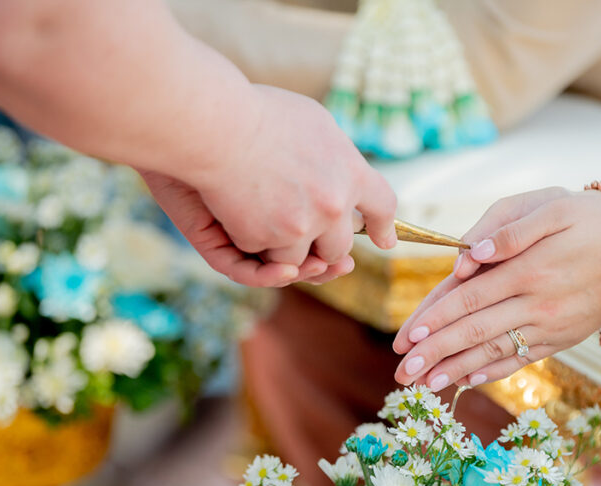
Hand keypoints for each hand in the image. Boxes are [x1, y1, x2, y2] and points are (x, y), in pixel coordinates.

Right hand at [161, 84, 395, 285]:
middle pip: (340, 246)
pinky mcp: (265, 239)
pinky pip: (265, 255)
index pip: (383, 208)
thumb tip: (348, 173)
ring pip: (302, 258)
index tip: (384, 241)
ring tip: (263, 217)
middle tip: (303, 228)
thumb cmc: (260, 113)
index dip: (385, 227)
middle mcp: (334, 205)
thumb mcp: (316, 123)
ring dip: (285, 245)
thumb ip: (337, 156)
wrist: (216, 123)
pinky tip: (239, 214)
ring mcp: (300, 226)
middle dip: (324, 242)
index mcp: (352, 173)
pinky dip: (253, 240)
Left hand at [392, 189, 600, 388]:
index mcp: (528, 268)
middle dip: (434, 353)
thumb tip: (467, 256)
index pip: (469, 297)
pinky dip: (493, 372)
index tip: (405, 337)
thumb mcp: (553, 206)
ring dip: (455, 369)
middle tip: (401, 372)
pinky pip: (520, 359)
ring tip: (424, 384)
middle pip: (474, 331)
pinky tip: (467, 381)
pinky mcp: (561, 338)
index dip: (435, 318)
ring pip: (494, 351)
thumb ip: (507, 229)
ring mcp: (549, 326)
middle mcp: (536, 303)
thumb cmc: (594, 219)